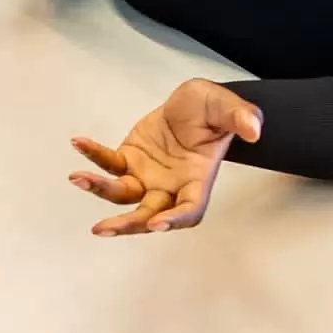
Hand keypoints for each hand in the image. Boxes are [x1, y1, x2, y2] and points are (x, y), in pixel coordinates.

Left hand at [70, 79, 263, 234]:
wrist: (192, 103)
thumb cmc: (212, 110)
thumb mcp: (227, 106)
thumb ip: (241, 116)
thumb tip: (254, 128)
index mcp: (197, 179)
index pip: (189, 209)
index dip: (175, 219)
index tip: (158, 224)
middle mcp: (170, 187)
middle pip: (149, 214)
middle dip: (128, 223)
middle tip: (103, 229)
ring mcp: (147, 177)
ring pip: (122, 195)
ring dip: (100, 190)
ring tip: (78, 179)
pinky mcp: (129, 161)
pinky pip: (109, 163)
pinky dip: (93, 156)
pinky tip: (79, 143)